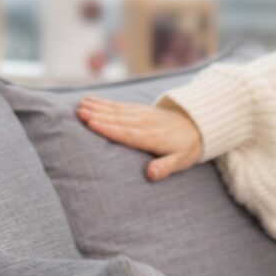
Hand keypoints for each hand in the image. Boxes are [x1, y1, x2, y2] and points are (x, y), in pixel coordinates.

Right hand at [73, 97, 204, 181]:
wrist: (198, 124)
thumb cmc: (186, 147)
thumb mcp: (181, 161)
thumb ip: (165, 167)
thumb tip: (150, 175)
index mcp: (151, 137)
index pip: (126, 133)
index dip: (108, 128)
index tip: (91, 123)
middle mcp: (143, 123)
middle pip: (117, 119)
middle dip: (97, 115)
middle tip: (78, 112)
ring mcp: (140, 114)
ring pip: (116, 110)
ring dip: (97, 107)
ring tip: (79, 104)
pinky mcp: (139, 110)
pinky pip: (119, 105)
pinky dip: (104, 102)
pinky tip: (91, 100)